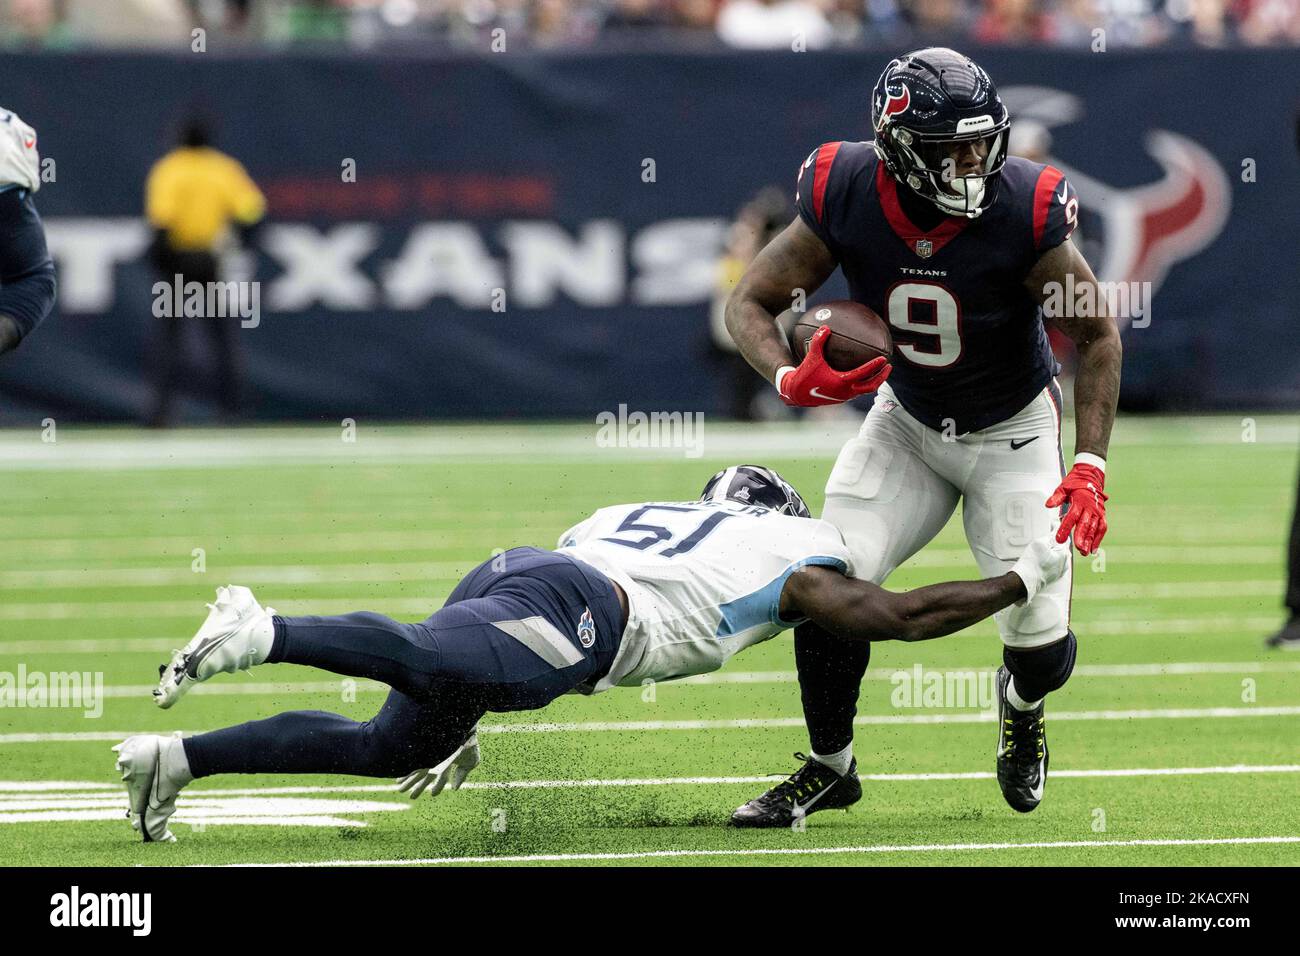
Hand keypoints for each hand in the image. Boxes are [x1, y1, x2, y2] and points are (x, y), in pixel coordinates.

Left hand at [397, 729, 479, 798]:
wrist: (459, 725)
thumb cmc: (468, 742)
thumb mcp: (470, 761)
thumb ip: (462, 774)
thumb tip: (454, 789)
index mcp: (448, 760)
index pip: (442, 776)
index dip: (438, 785)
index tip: (433, 794)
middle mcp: (436, 758)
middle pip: (426, 776)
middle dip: (419, 786)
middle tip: (411, 797)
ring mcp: (428, 755)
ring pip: (417, 772)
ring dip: (408, 782)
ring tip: (400, 790)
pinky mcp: (421, 753)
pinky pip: (411, 766)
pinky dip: (405, 774)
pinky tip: (398, 779)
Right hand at [777, 325, 891, 406]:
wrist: (795, 393)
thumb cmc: (804, 375)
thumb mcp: (811, 357)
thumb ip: (818, 341)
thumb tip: (826, 327)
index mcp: (841, 382)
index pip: (863, 374)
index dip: (875, 366)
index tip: (884, 359)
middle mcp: (845, 392)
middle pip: (870, 386)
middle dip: (882, 377)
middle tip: (889, 366)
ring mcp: (844, 397)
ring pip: (865, 391)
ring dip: (875, 382)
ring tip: (881, 372)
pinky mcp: (840, 398)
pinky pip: (857, 391)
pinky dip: (864, 384)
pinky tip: (863, 376)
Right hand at [1009, 535, 1071, 605]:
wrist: (1025, 581)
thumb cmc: (1031, 563)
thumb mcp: (1040, 543)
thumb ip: (1051, 535)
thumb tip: (1057, 528)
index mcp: (1064, 553)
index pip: (1064, 536)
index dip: (1057, 530)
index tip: (1050, 526)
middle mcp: (1066, 562)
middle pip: (1062, 546)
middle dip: (1055, 541)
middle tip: (1043, 538)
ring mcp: (1061, 571)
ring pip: (1059, 556)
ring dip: (1052, 551)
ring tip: (1041, 550)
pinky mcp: (1055, 577)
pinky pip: (1055, 564)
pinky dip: (1050, 560)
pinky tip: (1041, 560)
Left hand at [1046, 463, 1107, 554]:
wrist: (1090, 477)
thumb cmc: (1076, 484)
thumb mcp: (1063, 487)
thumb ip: (1056, 497)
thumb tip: (1048, 504)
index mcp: (1079, 501)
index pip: (1071, 517)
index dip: (1065, 528)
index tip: (1059, 539)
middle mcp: (1089, 507)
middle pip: (1085, 524)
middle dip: (1081, 537)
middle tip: (1077, 547)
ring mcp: (1097, 512)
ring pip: (1094, 528)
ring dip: (1090, 540)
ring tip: (1084, 552)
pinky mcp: (1102, 515)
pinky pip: (1102, 528)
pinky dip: (1098, 538)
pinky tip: (1093, 549)